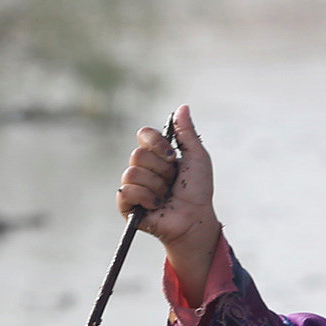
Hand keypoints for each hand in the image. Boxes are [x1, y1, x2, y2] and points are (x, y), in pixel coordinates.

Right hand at [118, 103, 220, 292]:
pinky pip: (127, 191)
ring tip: (165, 196)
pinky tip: (155, 205)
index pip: (143, 134)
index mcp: (156, 153)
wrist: (195, 218)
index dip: (157, 143)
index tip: (173, 156)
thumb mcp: (197, 157)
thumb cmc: (198, 190)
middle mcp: (142, 166)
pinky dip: (146, 198)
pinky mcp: (126, 204)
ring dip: (156, 186)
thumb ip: (188, 133)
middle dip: (162, 170)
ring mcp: (133, 185)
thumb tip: (182, 107)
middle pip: (138, 154)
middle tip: (172, 182)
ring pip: (133, 172)